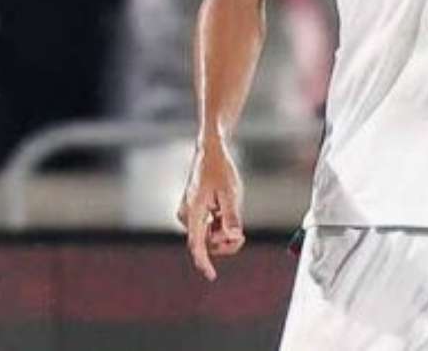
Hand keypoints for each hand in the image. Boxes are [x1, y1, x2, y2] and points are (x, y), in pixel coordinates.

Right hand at [177, 139, 244, 280]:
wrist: (209, 152)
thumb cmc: (219, 169)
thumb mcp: (231, 192)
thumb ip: (232, 216)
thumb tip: (234, 236)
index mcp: (193, 210)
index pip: (196, 243)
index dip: (204, 262)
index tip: (211, 275)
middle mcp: (186, 215)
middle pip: (205, 242)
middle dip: (224, 242)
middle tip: (241, 233)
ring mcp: (188, 214)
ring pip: (207, 236)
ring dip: (222, 233)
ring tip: (231, 215)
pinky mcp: (193, 212)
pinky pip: (206, 228)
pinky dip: (218, 226)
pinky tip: (224, 211)